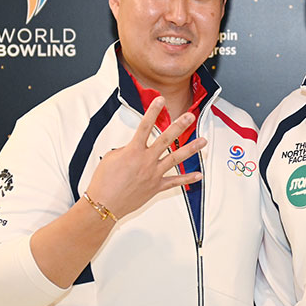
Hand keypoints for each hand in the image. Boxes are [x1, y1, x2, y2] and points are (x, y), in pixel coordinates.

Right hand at [85, 96, 206, 218]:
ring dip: (191, 149)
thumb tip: (135, 148)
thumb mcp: (110, 158)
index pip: (145, 126)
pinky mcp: (156, 187)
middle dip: (179, 126)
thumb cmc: (103, 182)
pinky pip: (175, 182)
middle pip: (166, 139)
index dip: (153, 111)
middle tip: (190, 116)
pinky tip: (198, 175)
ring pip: (176, 158)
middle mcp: (146, 161)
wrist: (103, 205)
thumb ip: (126, 150)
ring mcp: (153, 174)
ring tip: (203, 141)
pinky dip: (187, 179)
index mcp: (133, 151)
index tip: (160, 100)